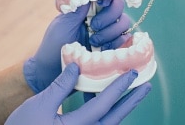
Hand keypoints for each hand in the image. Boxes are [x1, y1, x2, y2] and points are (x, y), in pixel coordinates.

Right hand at [6, 63, 150, 124]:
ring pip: (107, 124)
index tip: (132, 73)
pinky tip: (104, 102)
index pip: (104, 105)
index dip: (119, 87)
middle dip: (131, 101)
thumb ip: (61, 85)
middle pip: (114, 118)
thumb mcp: (39, 104)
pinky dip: (105, 113)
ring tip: (130, 93)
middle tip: (145, 86)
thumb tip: (77, 66)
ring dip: (120, 108)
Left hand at [23, 0, 131, 93]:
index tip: (102, 2)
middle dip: (109, 17)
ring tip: (93, 42)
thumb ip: (80, 8)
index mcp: (86, 9)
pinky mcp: (112, 49)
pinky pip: (125, 41)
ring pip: (123, 23)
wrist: (51, 72)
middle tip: (93, 26)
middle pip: (119, 8)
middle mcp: (99, 19)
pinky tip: (103, 50)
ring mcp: (107, 34)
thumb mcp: (64, 23)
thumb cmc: (53, 45)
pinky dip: (117, 43)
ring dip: (110, 32)